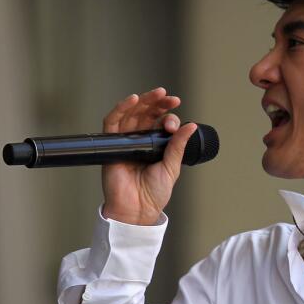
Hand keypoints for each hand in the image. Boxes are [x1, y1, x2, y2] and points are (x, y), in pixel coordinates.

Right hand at [100, 87, 196, 225]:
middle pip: (146, 114)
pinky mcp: (111, 145)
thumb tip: (191, 126)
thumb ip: (178, 146)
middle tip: (170, 98)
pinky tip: (133, 100)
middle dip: (158, 103)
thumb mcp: (171, 167)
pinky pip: (113, 122)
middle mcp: (140, 140)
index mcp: (155, 145)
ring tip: (158, 94)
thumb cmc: (153, 193)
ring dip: (144, 101)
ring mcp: (125, 141)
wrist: (137, 209)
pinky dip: (121, 109)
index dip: (169, 116)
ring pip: (132, 113)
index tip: (177, 114)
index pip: (160, 123)